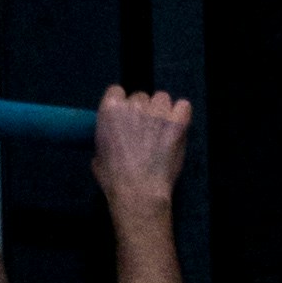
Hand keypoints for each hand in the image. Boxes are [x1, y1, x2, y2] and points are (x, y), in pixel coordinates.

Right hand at [91, 82, 191, 210]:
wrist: (138, 191)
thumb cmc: (114, 178)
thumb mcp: (97, 155)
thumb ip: (105, 137)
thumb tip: (112, 138)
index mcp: (110, 108)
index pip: (117, 91)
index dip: (122, 105)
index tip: (125, 119)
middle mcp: (134, 104)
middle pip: (140, 96)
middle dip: (142, 111)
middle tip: (143, 132)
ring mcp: (158, 111)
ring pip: (162, 99)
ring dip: (161, 111)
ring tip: (161, 131)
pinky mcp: (178, 121)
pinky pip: (183, 105)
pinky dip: (181, 114)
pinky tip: (177, 128)